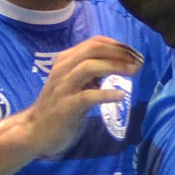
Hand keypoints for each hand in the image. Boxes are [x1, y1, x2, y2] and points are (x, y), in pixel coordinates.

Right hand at [22, 36, 139, 157]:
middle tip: (138, 61)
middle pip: (93, 50)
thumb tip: (119, 63)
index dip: (117, 45)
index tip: (134, 53)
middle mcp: (63, 69)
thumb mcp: (76, 83)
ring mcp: (63, 88)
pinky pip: (88, 96)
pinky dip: (106, 94)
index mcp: (66, 61)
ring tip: (133, 72)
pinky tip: (121, 95)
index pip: (93, 43)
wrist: (35, 132)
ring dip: (115, 66)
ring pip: (89, 67)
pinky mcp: (66, 107)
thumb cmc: (59, 106)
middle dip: (119, 52)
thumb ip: (93, 72)